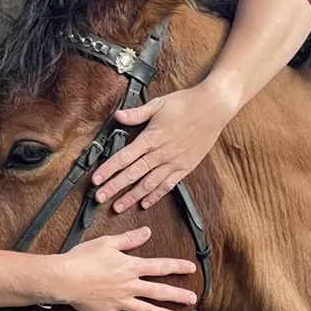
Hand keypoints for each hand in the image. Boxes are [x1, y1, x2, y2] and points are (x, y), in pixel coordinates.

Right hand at [55, 227, 198, 310]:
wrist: (65, 278)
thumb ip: (129, 239)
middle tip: (192, 299)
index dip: (177, 266)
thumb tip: (147, 232)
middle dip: (177, 295)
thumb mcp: (107, 243)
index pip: (159, 267)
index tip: (191, 268)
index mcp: (131, 267)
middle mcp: (130, 286)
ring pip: (146, 310)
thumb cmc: (82, 258)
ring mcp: (120, 302)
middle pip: (159, 291)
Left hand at [91, 82, 238, 212]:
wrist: (215, 107)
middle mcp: (161, 153)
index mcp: (151, 137)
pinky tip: (145, 203)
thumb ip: (136, 113)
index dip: (108, 170)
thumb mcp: (158, 104)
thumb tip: (118, 115)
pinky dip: (156, 195)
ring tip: (118, 207)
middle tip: (99, 198)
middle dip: (114, 187)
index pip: (124, 157)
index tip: (95, 180)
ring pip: (149, 183)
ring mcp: (174, 162)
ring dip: (132, 196)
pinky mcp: (186, 167)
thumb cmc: (186, 103)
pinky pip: (169, 184)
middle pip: (133, 174)